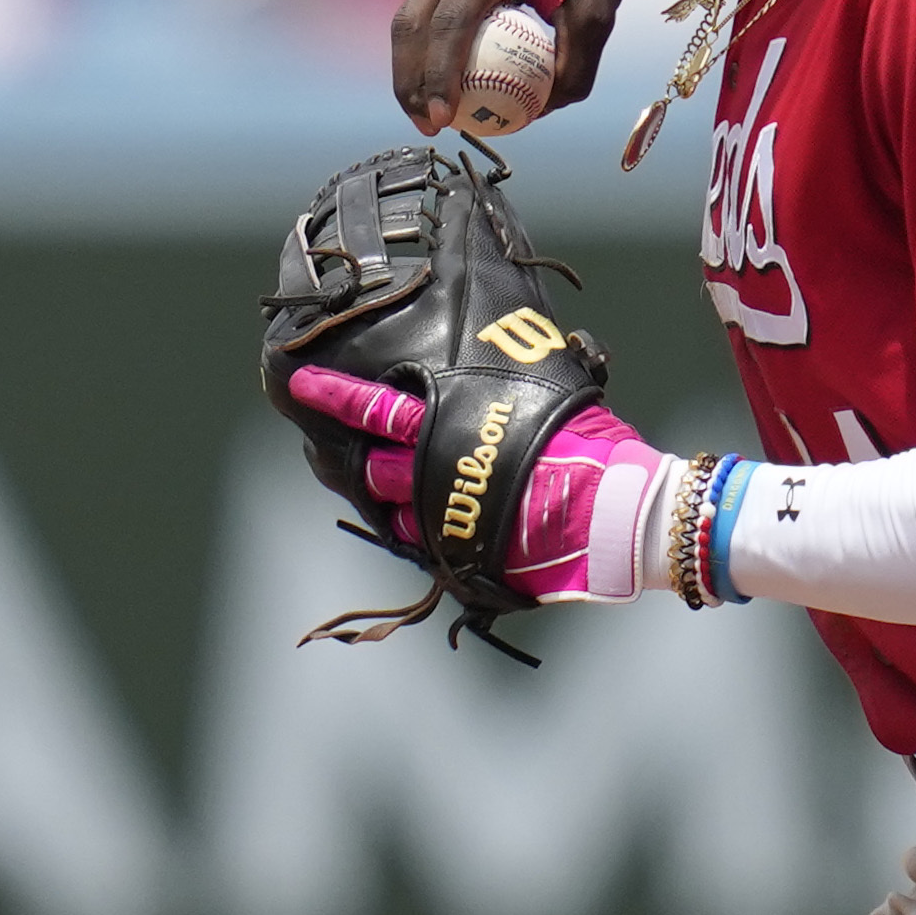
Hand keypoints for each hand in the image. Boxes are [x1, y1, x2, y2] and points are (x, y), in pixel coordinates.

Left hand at [277, 374, 688, 602]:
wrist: (613, 512)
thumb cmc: (589, 446)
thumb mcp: (545, 391)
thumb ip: (503, 385)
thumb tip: (489, 362)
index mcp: (453, 422)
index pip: (377, 408)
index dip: (335, 396)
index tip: (302, 385)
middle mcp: (437, 469)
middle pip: (374, 464)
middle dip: (366, 457)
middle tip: (361, 448)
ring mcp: (443, 515)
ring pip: (391, 504)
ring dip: (391, 495)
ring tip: (406, 485)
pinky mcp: (459, 551)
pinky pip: (419, 540)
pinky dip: (418, 528)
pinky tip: (431, 519)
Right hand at [391, 0, 638, 136]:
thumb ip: (581, 47)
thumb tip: (548, 103)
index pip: (448, 24)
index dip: (438, 76)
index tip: (443, 118)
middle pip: (412, 24)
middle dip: (411, 81)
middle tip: (429, 126)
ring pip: (411, 18)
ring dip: (413, 69)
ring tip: (429, 115)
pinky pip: (429, 12)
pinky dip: (431, 50)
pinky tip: (445, 86)